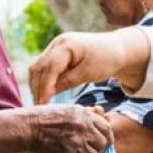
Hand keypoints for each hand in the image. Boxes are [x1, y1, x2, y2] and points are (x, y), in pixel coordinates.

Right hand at [25, 105, 111, 152]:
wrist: (28, 128)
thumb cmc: (44, 117)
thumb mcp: (68, 109)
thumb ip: (85, 112)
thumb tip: (100, 112)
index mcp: (85, 116)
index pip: (107, 128)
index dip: (108, 137)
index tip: (104, 142)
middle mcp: (84, 129)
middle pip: (103, 144)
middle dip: (98, 149)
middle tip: (91, 152)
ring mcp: (77, 144)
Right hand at [30, 30, 146, 103]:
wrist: (115, 49)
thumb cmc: (106, 60)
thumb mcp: (89, 73)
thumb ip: (68, 81)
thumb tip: (48, 93)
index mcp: (66, 45)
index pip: (49, 68)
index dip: (44, 87)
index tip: (42, 105)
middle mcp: (57, 44)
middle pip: (38, 67)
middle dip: (36, 88)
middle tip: (38, 109)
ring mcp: (55, 47)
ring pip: (37, 67)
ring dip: (36, 85)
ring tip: (40, 104)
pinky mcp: (56, 54)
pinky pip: (44, 68)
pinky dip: (42, 81)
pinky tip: (44, 95)